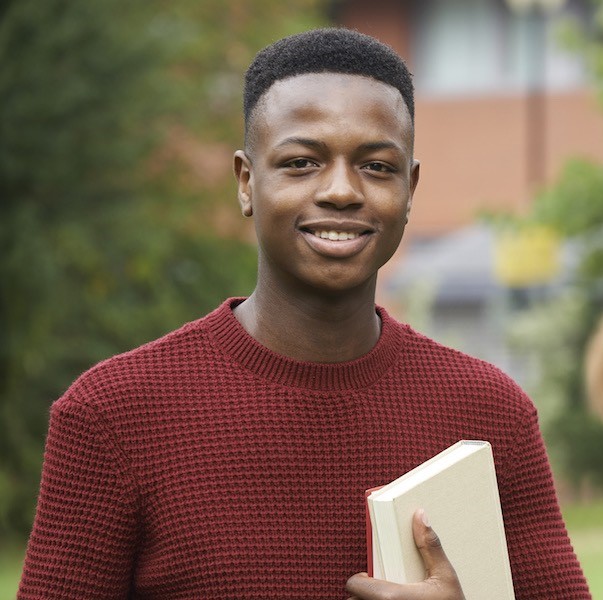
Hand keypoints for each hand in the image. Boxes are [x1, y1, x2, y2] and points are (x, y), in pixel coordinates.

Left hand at [346, 509, 465, 599]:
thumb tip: (420, 517)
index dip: (360, 579)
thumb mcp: (446, 577)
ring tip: (388, 597)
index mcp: (392, 597)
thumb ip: (430, 547)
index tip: (370, 575)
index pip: (355, 585)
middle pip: (355, 599)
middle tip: (381, 586)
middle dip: (365, 591)